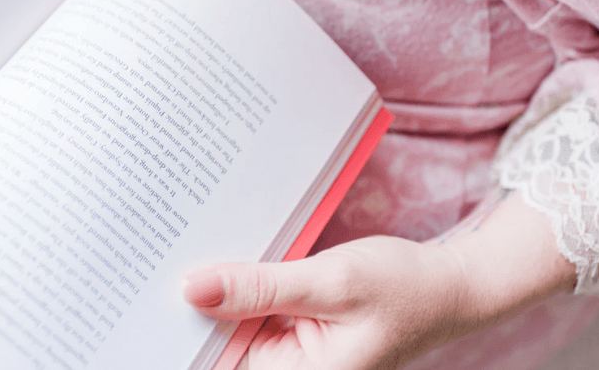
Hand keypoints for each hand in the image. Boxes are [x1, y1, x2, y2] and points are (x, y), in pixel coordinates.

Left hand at [182, 191, 575, 369]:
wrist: (452, 286)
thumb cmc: (404, 289)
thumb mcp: (330, 283)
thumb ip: (261, 289)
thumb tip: (192, 291)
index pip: (217, 357)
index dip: (181, 326)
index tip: (146, 292)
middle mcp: (289, 368)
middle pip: (221, 337)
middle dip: (198, 298)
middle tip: (162, 249)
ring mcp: (292, 348)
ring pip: (235, 318)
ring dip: (221, 285)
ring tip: (187, 241)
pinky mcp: (296, 325)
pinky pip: (257, 304)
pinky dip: (244, 279)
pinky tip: (228, 250)